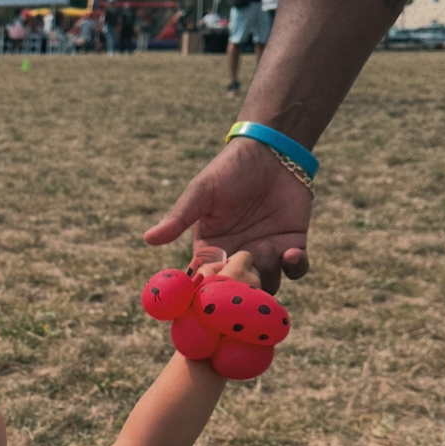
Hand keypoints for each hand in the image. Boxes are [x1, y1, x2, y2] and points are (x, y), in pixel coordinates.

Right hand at [144, 138, 311, 293]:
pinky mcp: (292, 245)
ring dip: (268, 279)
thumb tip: (148, 238)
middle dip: (241, 290)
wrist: (271, 152)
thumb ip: (178, 218)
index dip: (208, 290)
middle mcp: (238, 257)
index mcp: (212, 249)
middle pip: (238, 290)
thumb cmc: (229, 170)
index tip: (210, 293)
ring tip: (264, 255)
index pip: (206, 280)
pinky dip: (295, 267)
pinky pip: (296, 270)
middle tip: (243, 281)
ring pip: (268, 285)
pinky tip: (290, 254)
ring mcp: (267, 253)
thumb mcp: (201, 192)